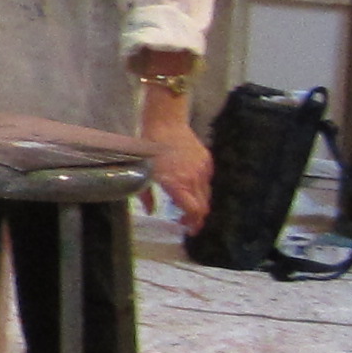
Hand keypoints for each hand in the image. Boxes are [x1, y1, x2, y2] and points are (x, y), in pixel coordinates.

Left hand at [142, 113, 212, 229]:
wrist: (166, 123)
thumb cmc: (149, 149)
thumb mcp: (144, 174)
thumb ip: (147, 196)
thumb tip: (151, 212)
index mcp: (178, 184)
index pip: (194, 211)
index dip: (193, 223)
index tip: (188, 229)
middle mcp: (194, 179)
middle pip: (204, 206)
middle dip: (196, 217)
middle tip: (185, 222)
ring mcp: (203, 169)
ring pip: (207, 194)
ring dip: (198, 203)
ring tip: (185, 203)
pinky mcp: (207, 160)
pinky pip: (207, 181)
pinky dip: (200, 188)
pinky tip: (189, 186)